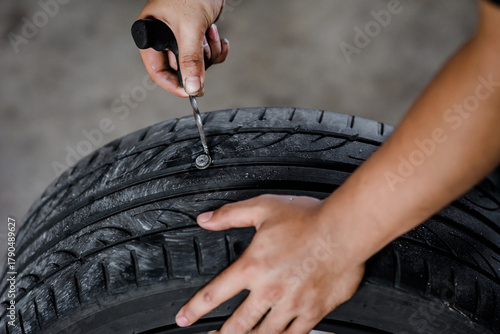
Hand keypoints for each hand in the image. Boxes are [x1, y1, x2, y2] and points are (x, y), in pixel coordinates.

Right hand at [138, 0, 228, 96]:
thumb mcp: (190, 28)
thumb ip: (191, 60)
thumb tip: (192, 87)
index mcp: (151, 37)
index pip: (157, 72)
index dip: (174, 85)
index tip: (191, 93)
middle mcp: (164, 40)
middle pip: (180, 69)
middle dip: (198, 64)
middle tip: (206, 54)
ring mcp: (180, 39)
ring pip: (196, 63)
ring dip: (209, 54)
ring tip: (210, 34)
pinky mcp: (196, 36)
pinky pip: (206, 55)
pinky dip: (216, 50)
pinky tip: (219, 37)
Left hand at [175, 195, 365, 333]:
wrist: (344, 231)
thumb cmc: (308, 219)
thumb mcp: (263, 207)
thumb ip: (231, 215)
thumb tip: (206, 219)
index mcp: (253, 267)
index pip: (215, 294)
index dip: (195, 309)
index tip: (184, 318)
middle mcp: (269, 290)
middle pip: (237, 324)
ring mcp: (291, 304)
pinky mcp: (313, 311)